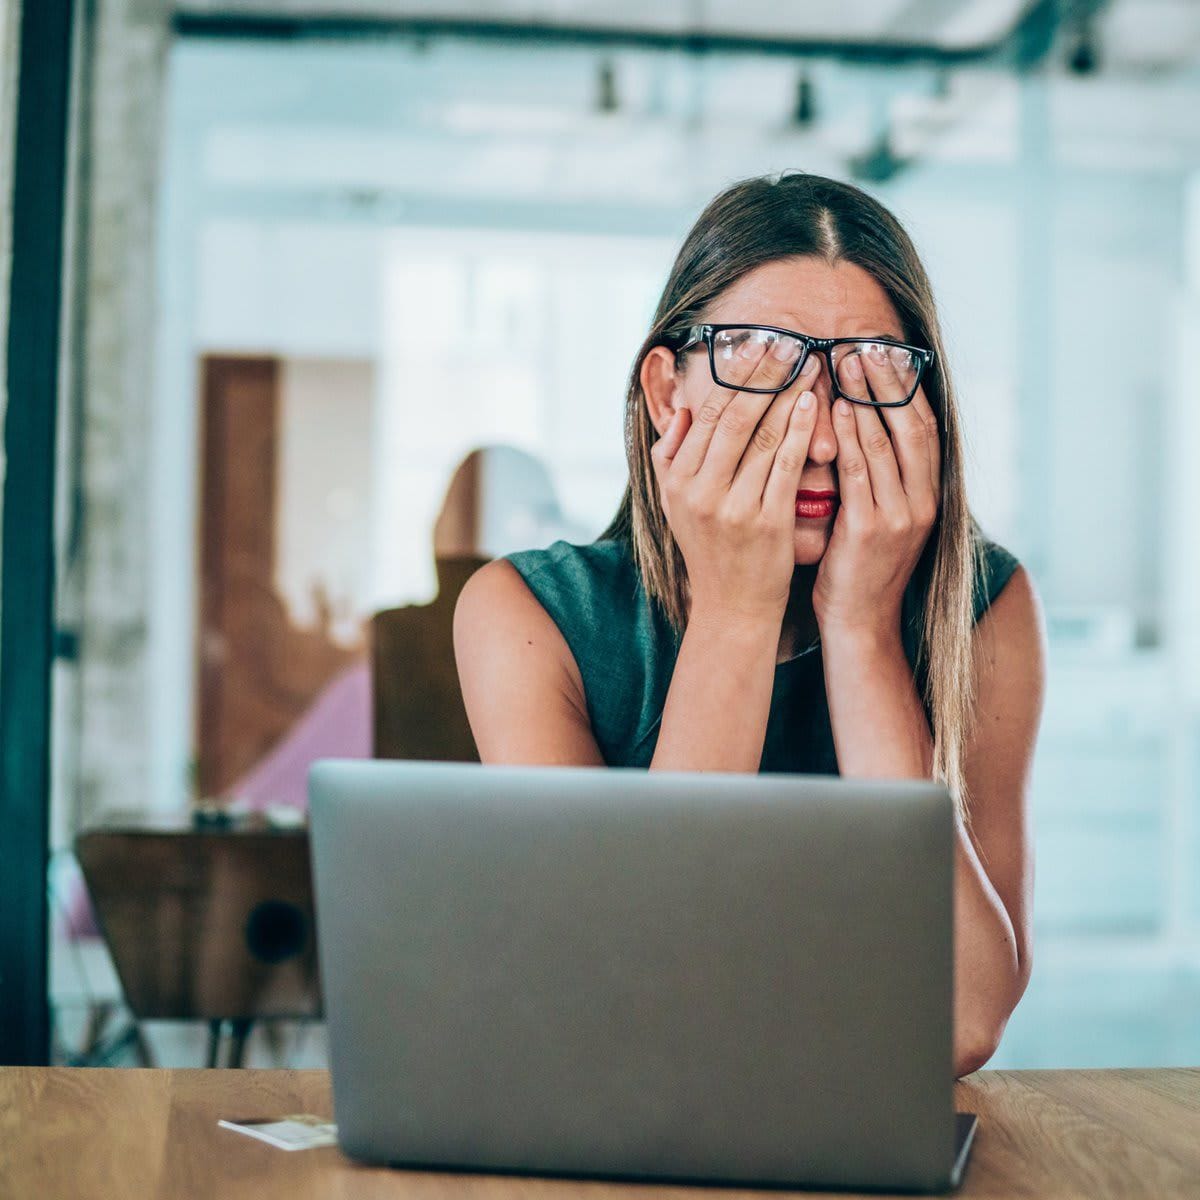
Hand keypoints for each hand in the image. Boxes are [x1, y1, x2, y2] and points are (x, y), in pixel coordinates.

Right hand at [652, 341, 821, 626]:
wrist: (732, 608)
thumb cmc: (710, 550)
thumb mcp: (675, 505)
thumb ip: (670, 457)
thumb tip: (679, 409)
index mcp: (677, 481)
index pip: (706, 415)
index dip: (733, 377)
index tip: (755, 346)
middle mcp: (700, 491)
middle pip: (734, 418)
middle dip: (763, 375)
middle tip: (788, 341)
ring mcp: (733, 507)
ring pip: (762, 437)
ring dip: (788, 395)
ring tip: (809, 363)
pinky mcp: (767, 522)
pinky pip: (786, 465)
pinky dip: (800, 431)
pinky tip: (814, 405)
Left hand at [812, 345, 941, 637]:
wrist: (859, 625)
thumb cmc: (858, 569)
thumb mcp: (878, 518)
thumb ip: (876, 478)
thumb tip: (859, 430)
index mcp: (928, 495)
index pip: (924, 427)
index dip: (905, 387)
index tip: (884, 352)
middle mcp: (922, 501)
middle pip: (911, 426)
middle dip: (887, 382)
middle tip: (864, 345)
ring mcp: (900, 516)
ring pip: (885, 443)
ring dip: (864, 399)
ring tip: (845, 363)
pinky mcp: (870, 531)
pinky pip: (859, 473)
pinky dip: (847, 438)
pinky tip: (832, 410)